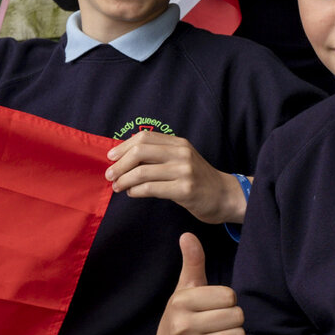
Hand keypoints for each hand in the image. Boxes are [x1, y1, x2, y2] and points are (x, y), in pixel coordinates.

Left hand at [106, 130, 243, 224]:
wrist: (225, 196)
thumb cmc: (198, 179)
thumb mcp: (182, 160)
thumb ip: (159, 156)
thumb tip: (125, 159)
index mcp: (179, 143)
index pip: (144, 138)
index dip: (123, 146)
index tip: (110, 157)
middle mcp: (181, 153)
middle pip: (140, 151)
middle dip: (120, 164)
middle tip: (109, 174)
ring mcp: (184, 171)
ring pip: (142, 172)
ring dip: (124, 180)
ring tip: (117, 187)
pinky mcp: (185, 189)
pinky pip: (151, 188)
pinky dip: (136, 191)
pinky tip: (132, 193)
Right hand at [155, 233, 244, 334]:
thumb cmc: (184, 316)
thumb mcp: (186, 289)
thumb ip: (192, 262)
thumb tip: (187, 235)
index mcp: (181, 301)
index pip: (229, 296)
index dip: (229, 301)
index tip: (215, 307)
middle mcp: (181, 325)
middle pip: (237, 317)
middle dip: (234, 320)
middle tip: (219, 324)